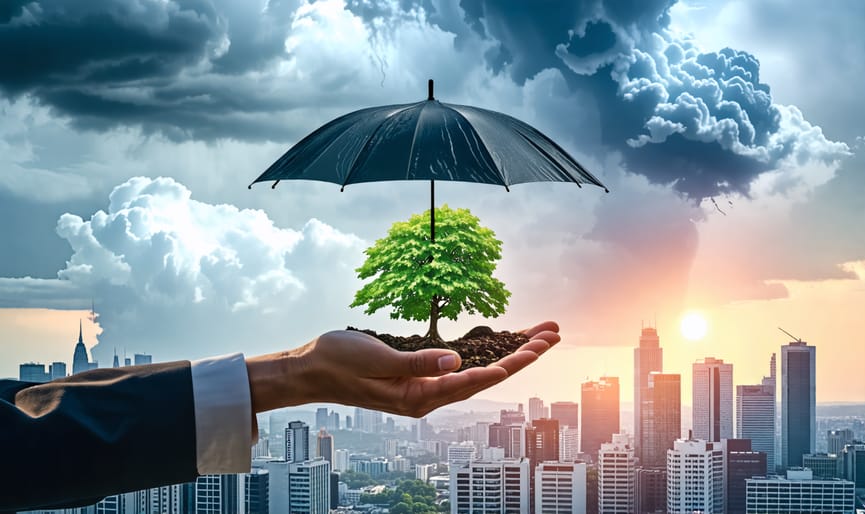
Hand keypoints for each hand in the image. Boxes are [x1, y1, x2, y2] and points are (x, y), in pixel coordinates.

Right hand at [246, 321, 559, 417]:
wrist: (312, 368)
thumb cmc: (339, 362)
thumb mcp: (377, 359)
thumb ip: (416, 363)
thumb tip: (455, 362)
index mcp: (418, 397)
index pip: (470, 381)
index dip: (503, 365)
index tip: (531, 352)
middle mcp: (428, 395)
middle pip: (485, 374)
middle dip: (521, 354)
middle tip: (552, 334)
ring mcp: (425, 385)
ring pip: (478, 368)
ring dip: (509, 351)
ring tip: (540, 335)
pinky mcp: (420, 373)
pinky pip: (461, 364)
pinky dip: (484, 351)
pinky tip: (501, 343)